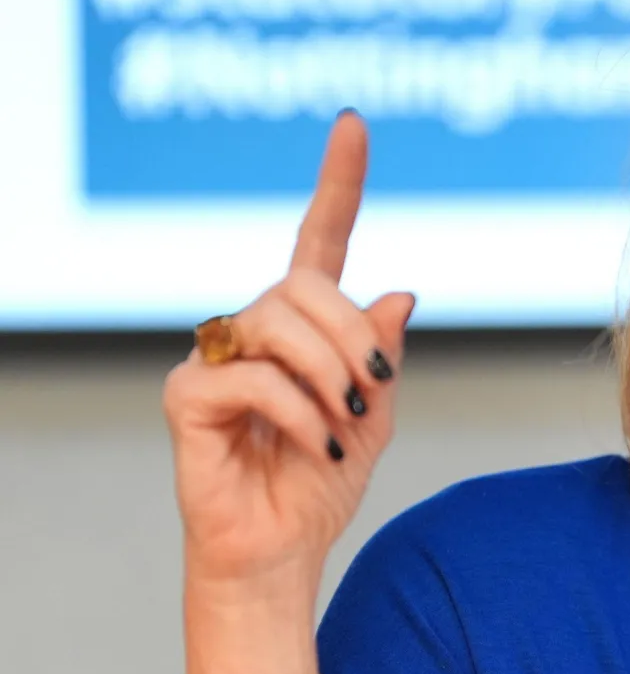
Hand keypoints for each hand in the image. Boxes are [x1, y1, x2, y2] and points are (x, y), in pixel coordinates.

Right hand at [164, 112, 414, 584]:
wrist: (282, 549)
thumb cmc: (321, 478)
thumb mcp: (375, 411)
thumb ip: (381, 353)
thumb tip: (399, 293)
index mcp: (304, 323)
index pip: (320, 238)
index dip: (339, 182)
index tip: (354, 124)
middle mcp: (254, 327)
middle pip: (304, 285)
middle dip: (353, 334)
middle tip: (375, 387)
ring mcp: (215, 356)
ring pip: (277, 323)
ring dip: (329, 373)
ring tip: (345, 422)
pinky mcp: (187, 395)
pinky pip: (250, 376)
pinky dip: (298, 411)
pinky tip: (317, 445)